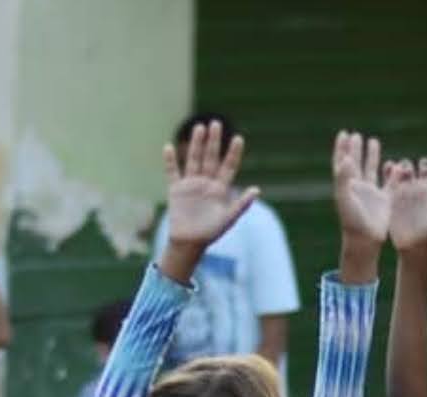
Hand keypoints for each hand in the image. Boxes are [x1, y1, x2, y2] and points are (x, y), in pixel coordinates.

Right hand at [163, 121, 259, 248]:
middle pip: (210, 158)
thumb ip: (241, 204)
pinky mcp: (176, 190)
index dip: (233, 153)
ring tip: (199, 127)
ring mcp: (191, 184)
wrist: (189, 243)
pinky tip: (169, 147)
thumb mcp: (228, 218)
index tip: (238, 138)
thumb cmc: (210, 233)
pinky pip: (172, 172)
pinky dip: (170, 161)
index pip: (228, 166)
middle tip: (216, 123)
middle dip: (214, 141)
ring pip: (194, 160)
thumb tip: (257, 190)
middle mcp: (206, 183)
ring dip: (196, 144)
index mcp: (220, 189)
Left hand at [332, 132, 390, 243]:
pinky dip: (391, 172)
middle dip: (355, 149)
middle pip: (355, 163)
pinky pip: (388, 181)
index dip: (341, 148)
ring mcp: (371, 193)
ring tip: (374, 140)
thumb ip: (343, 177)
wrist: (365, 241)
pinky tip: (394, 163)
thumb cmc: (352, 221)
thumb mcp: (345, 198)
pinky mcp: (384, 200)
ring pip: (371, 169)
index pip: (342, 163)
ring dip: (371, 156)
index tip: (344, 134)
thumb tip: (347, 158)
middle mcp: (357, 188)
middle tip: (357, 135)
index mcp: (346, 186)